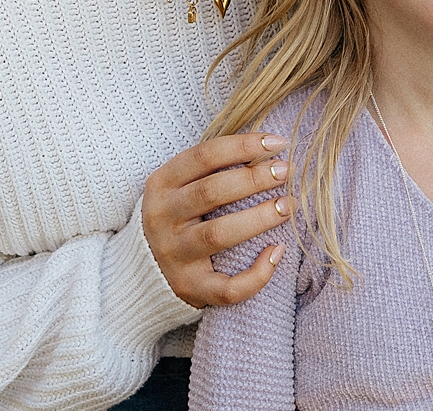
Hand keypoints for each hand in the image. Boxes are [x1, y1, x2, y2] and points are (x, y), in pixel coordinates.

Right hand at [141, 132, 293, 307]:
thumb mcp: (181, 185)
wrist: (144, 269)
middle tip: (286, 171)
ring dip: (259, 217)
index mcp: (161, 185)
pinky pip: (227, 287)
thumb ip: (213, 167)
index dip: (243, 146)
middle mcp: (162, 218)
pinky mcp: (189, 288)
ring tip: (288, 206)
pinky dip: (256, 274)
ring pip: (219, 234)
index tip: (278, 143)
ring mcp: (173, 255)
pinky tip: (277, 252)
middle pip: (212, 192)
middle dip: (255, 179)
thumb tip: (269, 147)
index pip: (204, 156)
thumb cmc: (178, 215)